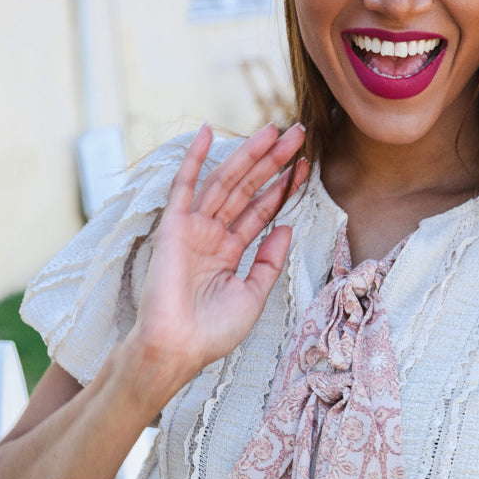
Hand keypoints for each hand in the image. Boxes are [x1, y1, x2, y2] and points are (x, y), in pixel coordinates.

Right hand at [124, 120, 307, 407]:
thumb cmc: (212, 332)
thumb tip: (286, 227)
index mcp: (230, 252)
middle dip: (272, 162)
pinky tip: (208, 131)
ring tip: (273, 129)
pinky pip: (184, 186)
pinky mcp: (173, 227)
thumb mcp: (253, 295)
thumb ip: (269, 260)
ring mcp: (192, 229)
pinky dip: (194, 159)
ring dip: (248, 154)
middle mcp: (211, 235)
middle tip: (298, 134)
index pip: (261, 211)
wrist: (178, 348)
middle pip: (247, 189)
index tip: (305, 165)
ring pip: (225, 182)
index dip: (283, 187)